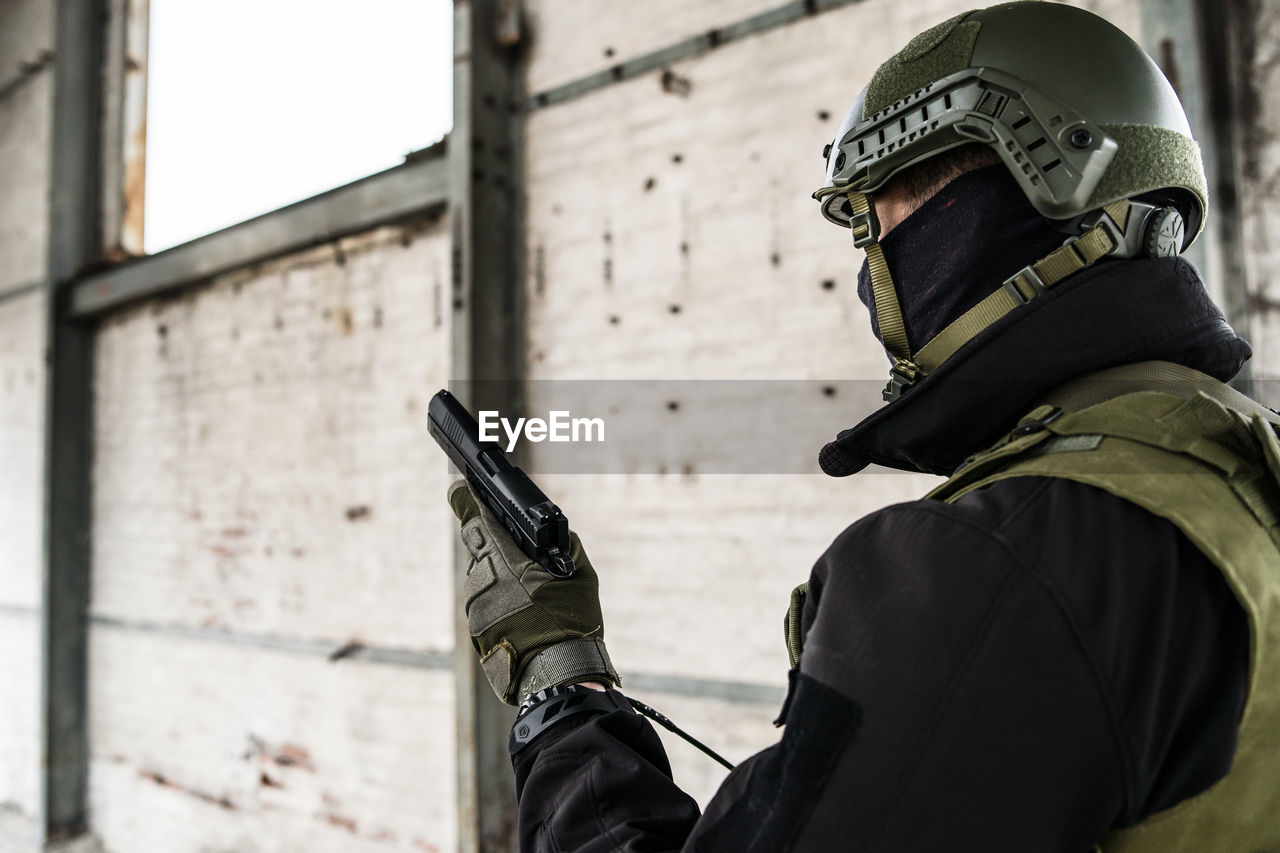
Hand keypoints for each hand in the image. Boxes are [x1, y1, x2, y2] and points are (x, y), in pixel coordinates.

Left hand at [448, 480, 618, 703]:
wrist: (558, 673)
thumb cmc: (571, 621)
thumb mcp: (581, 573)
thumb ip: (562, 545)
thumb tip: (549, 532)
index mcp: (507, 557)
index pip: (474, 516)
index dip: (467, 499)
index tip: (465, 489)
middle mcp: (483, 577)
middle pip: (477, 543)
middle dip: (492, 539)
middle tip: (517, 548)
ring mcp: (475, 603)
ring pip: (480, 572)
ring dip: (497, 572)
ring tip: (528, 589)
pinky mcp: (474, 625)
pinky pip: (483, 599)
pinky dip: (497, 597)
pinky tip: (521, 610)